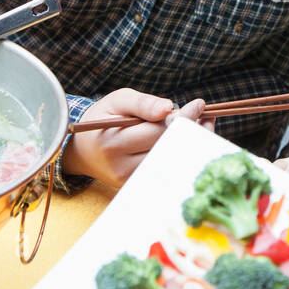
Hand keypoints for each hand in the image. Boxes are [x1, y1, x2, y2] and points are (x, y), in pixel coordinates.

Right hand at [61, 89, 209, 191]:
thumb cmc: (104, 119)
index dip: (183, 118)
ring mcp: (130, 180)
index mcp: (113, 142)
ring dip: (190, 144)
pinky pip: (167, 171)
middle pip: (168, 148)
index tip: (199, 105)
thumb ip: (143, 103)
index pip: (157, 131)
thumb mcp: (118, 101)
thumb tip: (168, 108)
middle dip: (191, 131)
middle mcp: (121, 166)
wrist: (83, 149)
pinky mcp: (137, 187)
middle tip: (205, 116)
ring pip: (171, 162)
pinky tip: (189, 141)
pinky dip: (181, 155)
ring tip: (201, 126)